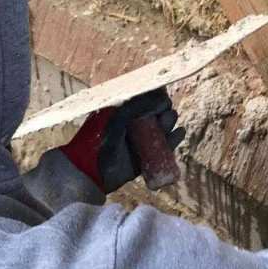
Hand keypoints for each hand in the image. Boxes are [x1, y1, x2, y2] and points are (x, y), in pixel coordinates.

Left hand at [61, 88, 184, 192]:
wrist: (88, 172)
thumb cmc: (99, 139)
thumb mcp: (117, 117)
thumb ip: (138, 105)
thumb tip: (162, 96)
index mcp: (121, 111)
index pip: (145, 98)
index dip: (156, 96)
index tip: (162, 97)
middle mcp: (131, 124)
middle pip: (157, 112)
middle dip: (164, 110)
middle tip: (163, 114)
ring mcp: (138, 142)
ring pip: (162, 129)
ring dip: (169, 123)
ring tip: (167, 123)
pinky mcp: (144, 159)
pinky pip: (163, 148)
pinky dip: (173, 140)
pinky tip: (179, 133)